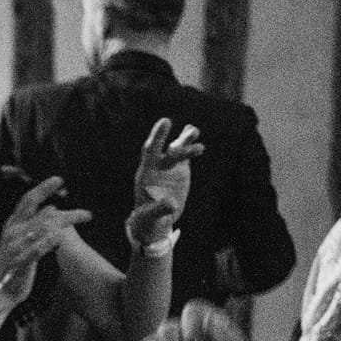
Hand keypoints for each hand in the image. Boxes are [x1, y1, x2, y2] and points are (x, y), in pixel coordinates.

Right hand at [0, 177, 92, 303]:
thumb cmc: (14, 265)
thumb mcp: (22, 240)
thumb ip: (35, 224)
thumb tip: (53, 209)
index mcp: (12, 225)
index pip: (28, 200)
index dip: (43, 188)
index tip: (59, 180)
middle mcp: (13, 232)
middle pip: (42, 213)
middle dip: (66, 211)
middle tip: (86, 212)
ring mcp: (15, 247)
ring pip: (43, 228)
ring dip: (66, 221)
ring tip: (84, 217)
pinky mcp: (20, 263)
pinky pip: (36, 249)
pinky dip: (49, 242)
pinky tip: (61, 237)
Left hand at [129, 118, 201, 242]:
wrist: (155, 218)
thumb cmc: (149, 217)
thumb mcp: (152, 215)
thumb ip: (160, 209)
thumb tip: (170, 205)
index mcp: (146, 174)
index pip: (150, 152)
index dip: (157, 138)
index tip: (165, 122)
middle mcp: (157, 167)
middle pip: (165, 149)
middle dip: (168, 137)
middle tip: (176, 125)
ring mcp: (169, 167)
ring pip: (177, 149)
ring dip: (185, 139)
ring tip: (194, 131)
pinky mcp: (179, 170)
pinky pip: (185, 154)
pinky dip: (189, 144)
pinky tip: (193, 131)